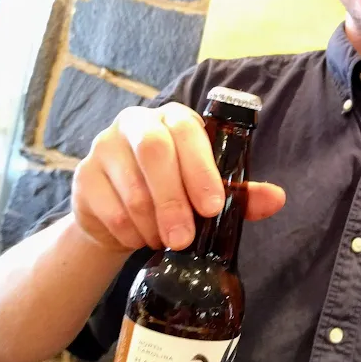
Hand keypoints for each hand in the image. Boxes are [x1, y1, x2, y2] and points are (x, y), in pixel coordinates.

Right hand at [72, 102, 285, 252]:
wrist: (120, 216)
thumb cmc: (173, 195)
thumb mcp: (207, 193)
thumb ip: (240, 195)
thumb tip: (277, 199)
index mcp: (174, 119)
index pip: (187, 131)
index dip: (200, 169)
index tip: (212, 207)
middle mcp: (136, 123)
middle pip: (153, 151)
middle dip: (173, 200)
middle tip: (184, 239)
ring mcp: (104, 146)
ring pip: (131, 187)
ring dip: (152, 224)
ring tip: (166, 241)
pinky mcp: (84, 176)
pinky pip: (109, 210)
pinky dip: (129, 233)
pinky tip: (140, 238)